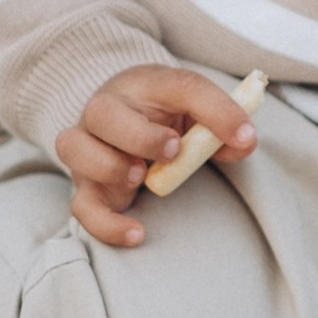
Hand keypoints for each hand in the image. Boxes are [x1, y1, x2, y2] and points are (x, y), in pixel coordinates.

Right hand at [54, 66, 259, 250]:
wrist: (123, 120)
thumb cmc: (164, 115)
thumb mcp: (197, 111)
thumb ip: (223, 124)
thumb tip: (244, 142)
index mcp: (145, 85)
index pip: (181, 86)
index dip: (213, 109)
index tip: (242, 135)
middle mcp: (106, 111)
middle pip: (102, 111)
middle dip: (138, 134)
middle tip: (173, 149)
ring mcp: (88, 147)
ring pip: (74, 148)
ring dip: (108, 165)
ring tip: (140, 176)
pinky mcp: (85, 186)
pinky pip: (81, 206)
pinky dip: (106, 223)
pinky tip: (137, 232)